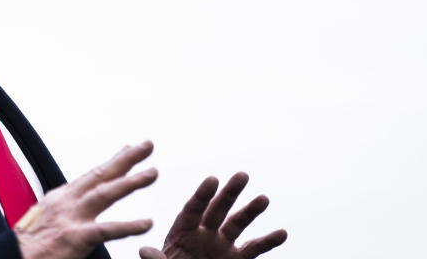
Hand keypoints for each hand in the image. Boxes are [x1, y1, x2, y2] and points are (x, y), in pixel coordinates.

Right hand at [15, 141, 157, 258]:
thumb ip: (66, 209)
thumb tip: (79, 203)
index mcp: (61, 198)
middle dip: (126, 158)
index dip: (113, 161)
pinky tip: (146, 222)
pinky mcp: (75, 238)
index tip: (130, 148)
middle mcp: (67, 202)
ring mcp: (71, 218)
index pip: (93, 174)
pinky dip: (128, 225)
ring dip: (130, 182)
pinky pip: (107, 230)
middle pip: (101, 174)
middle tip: (148, 144)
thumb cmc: (29, 245)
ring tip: (152, 173)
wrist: (10, 258)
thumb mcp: (47, 217)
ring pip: (106, 193)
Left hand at [138, 172, 286, 258]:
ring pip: (237, 224)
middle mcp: (204, 234)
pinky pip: (254, 249)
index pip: (193, 210)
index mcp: (182, 233)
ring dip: (251, 211)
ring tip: (264, 198)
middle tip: (242, 175)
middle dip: (229, 193)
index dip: (202, 195)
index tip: (212, 179)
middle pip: (217, 209)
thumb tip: (144, 251)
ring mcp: (221, 246)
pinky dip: (268, 241)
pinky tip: (282, 232)